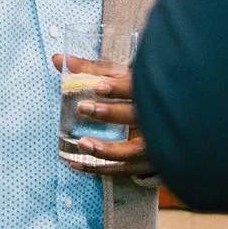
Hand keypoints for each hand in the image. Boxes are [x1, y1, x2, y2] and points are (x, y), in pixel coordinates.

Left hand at [55, 54, 153, 178]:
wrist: (172, 121)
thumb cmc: (141, 93)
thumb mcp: (121, 76)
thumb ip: (91, 69)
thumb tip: (56, 59)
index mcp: (151, 92)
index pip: (139, 88)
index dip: (120, 88)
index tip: (99, 86)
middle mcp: (156, 119)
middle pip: (137, 117)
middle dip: (110, 113)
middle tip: (83, 107)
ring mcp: (155, 144)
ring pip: (133, 150)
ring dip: (107, 149)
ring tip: (82, 143)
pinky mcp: (148, 163)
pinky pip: (123, 170)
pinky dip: (99, 168)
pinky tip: (76, 164)